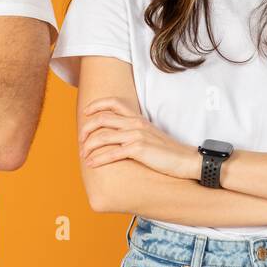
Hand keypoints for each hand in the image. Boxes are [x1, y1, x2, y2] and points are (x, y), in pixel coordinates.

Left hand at [78, 97, 199, 179]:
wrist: (185, 160)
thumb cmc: (167, 151)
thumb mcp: (149, 135)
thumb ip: (134, 131)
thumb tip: (117, 137)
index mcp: (137, 118)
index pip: (113, 103)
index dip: (96, 105)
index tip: (86, 113)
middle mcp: (135, 123)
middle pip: (102, 118)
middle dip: (86, 128)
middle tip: (80, 140)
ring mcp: (136, 135)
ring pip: (103, 136)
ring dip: (88, 146)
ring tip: (83, 155)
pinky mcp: (138, 150)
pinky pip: (111, 153)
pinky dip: (98, 158)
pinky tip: (91, 164)